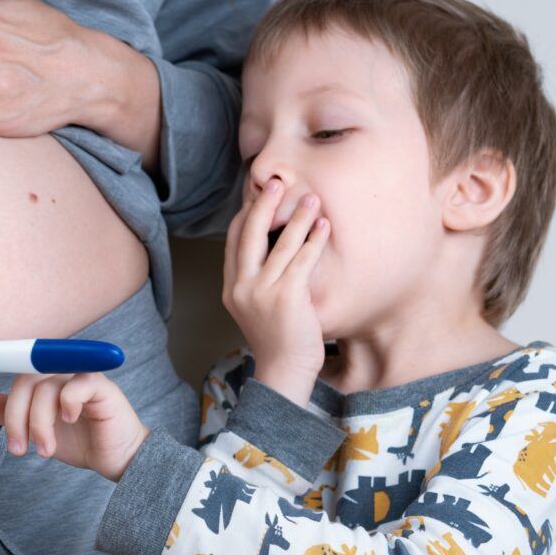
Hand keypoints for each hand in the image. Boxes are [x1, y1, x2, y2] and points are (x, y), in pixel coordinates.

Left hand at [0, 372, 150, 481]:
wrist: (118, 459)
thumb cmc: (82, 441)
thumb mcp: (37, 432)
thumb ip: (11, 416)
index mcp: (46, 380)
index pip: (16, 378)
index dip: (4, 399)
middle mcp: (63, 373)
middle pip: (26, 380)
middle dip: (16, 418)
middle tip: (18, 449)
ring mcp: (82, 378)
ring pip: (46, 387)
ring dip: (39, 424)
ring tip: (45, 451)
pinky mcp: (102, 388)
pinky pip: (77, 384)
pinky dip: (67, 404)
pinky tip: (69, 421)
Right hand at [223, 178, 330, 405]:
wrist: (284, 372)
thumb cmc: (278, 340)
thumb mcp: (256, 308)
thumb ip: (257, 281)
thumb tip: (271, 251)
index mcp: (231, 287)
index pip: (233, 240)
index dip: (246, 214)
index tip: (261, 195)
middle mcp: (241, 287)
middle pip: (249, 233)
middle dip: (263, 204)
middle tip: (278, 182)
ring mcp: (262, 292)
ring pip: (280, 243)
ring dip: (297, 216)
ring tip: (312, 198)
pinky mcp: (287, 297)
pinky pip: (302, 260)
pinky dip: (314, 239)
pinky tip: (324, 226)